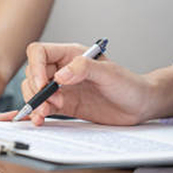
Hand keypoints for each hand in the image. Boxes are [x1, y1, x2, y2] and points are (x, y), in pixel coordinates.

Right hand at [22, 42, 155, 125]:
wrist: (139, 106)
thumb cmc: (129, 84)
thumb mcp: (109, 73)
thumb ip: (84, 68)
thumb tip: (60, 75)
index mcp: (72, 55)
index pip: (40, 52)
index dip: (36, 67)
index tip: (44, 84)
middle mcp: (64, 70)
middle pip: (33, 74)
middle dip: (34, 90)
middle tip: (46, 104)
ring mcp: (62, 89)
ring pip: (35, 92)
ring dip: (35, 104)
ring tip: (43, 115)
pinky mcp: (65, 105)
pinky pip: (44, 108)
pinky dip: (37, 114)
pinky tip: (36, 120)